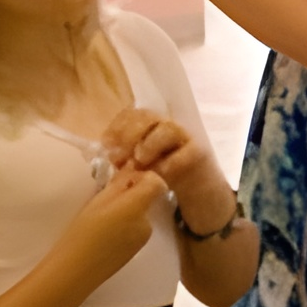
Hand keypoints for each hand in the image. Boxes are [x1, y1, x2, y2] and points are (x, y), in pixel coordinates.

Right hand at [59, 166, 168, 281]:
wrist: (74, 271)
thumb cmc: (81, 233)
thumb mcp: (97, 201)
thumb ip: (119, 184)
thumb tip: (133, 169)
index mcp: (138, 207)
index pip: (157, 182)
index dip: (143, 177)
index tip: (123, 180)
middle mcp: (147, 222)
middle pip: (148, 199)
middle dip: (131, 195)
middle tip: (104, 200)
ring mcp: (144, 238)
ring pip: (140, 214)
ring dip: (126, 211)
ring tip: (100, 219)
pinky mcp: (136, 251)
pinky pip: (135, 230)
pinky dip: (124, 226)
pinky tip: (104, 234)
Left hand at [103, 108, 223, 211]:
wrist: (196, 192)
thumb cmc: (161, 176)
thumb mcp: (137, 166)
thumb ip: (125, 157)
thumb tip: (109, 154)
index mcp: (149, 126)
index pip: (132, 114)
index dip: (118, 126)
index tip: (107, 143)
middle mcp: (167, 125)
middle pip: (148, 116)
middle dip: (130, 133)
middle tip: (119, 157)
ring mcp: (185, 137)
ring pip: (167, 129)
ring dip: (150, 144)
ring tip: (140, 162)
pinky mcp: (199, 153)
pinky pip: (186, 152)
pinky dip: (170, 162)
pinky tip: (158, 173)